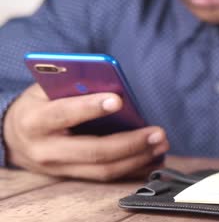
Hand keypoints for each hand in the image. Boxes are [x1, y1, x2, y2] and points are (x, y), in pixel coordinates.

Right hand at [3, 84, 169, 180]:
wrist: (15, 137)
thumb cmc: (38, 105)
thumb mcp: (47, 89)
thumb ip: (73, 85)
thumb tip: (111, 82)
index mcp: (37, 121)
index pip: (64, 114)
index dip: (91, 107)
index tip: (118, 100)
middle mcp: (47, 150)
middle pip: (94, 151)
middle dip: (130, 143)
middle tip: (158, 133)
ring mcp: (61, 168)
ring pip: (104, 170)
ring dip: (138, 159)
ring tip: (161, 145)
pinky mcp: (75, 177)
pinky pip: (107, 178)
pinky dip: (133, 169)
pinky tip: (153, 159)